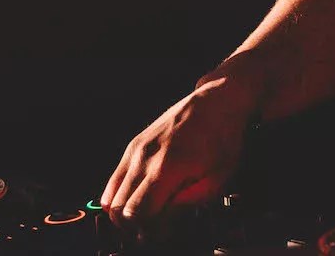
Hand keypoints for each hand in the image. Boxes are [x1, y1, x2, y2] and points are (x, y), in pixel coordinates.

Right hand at [100, 75, 259, 225]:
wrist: (217, 101)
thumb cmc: (223, 139)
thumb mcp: (217, 178)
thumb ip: (188, 204)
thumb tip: (164, 221)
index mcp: (168, 167)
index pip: (138, 214)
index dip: (149, 231)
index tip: (164, 232)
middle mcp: (145, 157)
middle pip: (119, 211)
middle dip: (135, 227)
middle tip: (156, 227)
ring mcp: (136, 150)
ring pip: (111, 199)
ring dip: (126, 214)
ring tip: (150, 214)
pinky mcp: (133, 145)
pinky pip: (114, 181)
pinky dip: (120, 197)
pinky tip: (141, 198)